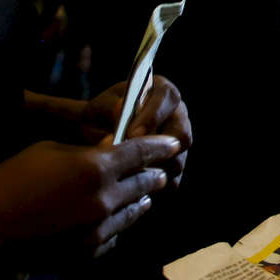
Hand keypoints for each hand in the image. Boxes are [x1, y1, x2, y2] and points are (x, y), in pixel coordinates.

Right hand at [0, 134, 183, 263]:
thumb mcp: (47, 152)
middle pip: (144, 183)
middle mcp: (104, 200)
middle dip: (154, 174)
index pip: (141, 152)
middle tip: (161, 170)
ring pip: (134, 212)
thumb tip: (111, 148)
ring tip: (145, 195)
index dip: (160, 146)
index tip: (173, 144)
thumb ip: (85, 150)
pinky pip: (116, 237)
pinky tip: (118, 220)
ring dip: (141, 200)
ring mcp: (98, 231)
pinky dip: (120, 225)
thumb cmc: (7, 183)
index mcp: (95, 168)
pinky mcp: (88, 255)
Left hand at [82, 74, 191, 191]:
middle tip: (131, 162)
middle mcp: (177, 116)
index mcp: (162, 92)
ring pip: (178, 161)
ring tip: (125, 175)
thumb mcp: (98, 108)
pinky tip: (130, 186)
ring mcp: (179, 142)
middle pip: (182, 134)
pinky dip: (152, 187)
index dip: (154, 116)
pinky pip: (172, 181)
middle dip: (157, 151)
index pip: (168, 98)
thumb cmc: (100, 116)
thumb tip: (121, 111)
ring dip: (151, 171)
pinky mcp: (175, 165)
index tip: (132, 134)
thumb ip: (109, 108)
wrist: (97, 134)